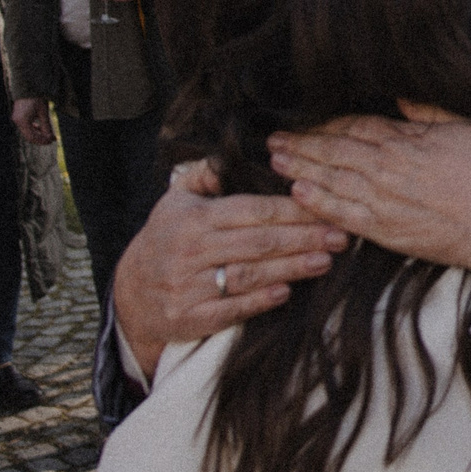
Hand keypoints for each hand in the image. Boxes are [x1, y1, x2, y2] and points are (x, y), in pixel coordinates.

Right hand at [11, 97, 54, 144]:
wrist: (27, 86)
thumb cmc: (36, 98)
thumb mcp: (43, 112)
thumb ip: (46, 126)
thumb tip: (51, 138)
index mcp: (23, 121)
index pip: (33, 137)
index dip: (43, 141)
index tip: (53, 140)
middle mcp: (17, 121)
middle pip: (29, 136)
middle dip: (41, 139)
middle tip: (52, 139)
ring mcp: (16, 119)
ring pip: (27, 132)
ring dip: (37, 134)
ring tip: (48, 134)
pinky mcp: (17, 116)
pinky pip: (25, 127)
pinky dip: (33, 128)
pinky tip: (40, 127)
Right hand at [114, 163, 348, 379]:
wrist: (131, 295)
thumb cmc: (165, 240)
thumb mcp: (174, 201)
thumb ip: (203, 175)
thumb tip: (229, 154)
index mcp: (194, 219)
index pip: (253, 210)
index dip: (292, 209)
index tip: (324, 206)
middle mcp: (192, 251)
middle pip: (258, 242)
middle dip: (304, 238)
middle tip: (340, 235)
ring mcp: (189, 286)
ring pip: (250, 275)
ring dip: (291, 268)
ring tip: (325, 261)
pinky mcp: (190, 317)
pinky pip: (231, 309)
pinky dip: (260, 301)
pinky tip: (287, 292)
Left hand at [268, 103, 470, 271]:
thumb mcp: (461, 127)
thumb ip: (425, 112)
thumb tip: (399, 98)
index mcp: (405, 139)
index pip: (354, 126)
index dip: (325, 125)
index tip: (304, 122)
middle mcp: (388, 167)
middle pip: (335, 151)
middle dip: (302, 144)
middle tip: (274, 140)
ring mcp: (384, 199)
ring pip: (332, 180)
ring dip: (301, 169)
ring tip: (276, 161)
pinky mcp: (387, 230)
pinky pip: (344, 215)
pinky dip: (319, 204)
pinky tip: (298, 195)